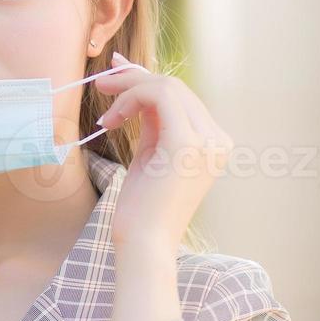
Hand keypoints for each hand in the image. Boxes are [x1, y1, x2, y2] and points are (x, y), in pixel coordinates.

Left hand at [92, 52, 232, 253]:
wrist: (144, 244)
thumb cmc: (143, 207)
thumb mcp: (152, 153)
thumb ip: (151, 118)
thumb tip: (134, 78)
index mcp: (215, 142)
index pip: (182, 97)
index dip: (146, 80)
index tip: (115, 76)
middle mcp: (218, 139)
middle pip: (175, 87)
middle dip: (134, 78)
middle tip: (101, 83)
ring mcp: (207, 141)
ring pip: (167, 87)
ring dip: (128, 88)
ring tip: (103, 112)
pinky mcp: (186, 144)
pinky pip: (158, 96)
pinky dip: (129, 99)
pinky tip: (110, 121)